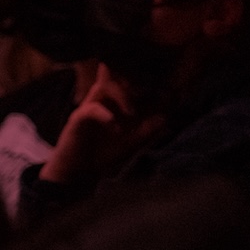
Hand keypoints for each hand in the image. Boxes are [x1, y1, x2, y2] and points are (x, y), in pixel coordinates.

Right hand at [40, 65, 165, 182]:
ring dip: (121, 96)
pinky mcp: (78, 118)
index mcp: (120, 104)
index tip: (170, 91)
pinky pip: (91, 109)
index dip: (151, 84)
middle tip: (151, 93)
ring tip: (132, 113)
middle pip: (119, 78)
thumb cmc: (106, 154)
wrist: (80, 171)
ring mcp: (91, 107)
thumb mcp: (132, 144)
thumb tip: (165, 118)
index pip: (135, 85)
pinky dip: (105, 115)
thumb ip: (147, 132)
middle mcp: (106, 101)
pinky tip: (116, 127)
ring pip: (104, 87)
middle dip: (137, 82)